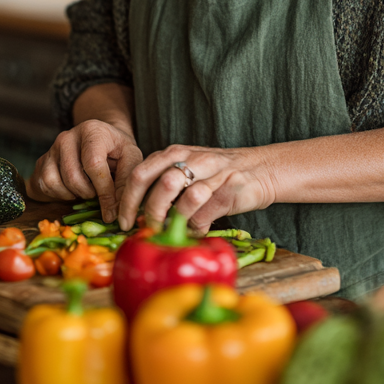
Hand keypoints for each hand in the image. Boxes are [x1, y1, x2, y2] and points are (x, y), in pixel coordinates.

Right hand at [28, 119, 142, 223]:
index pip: (94, 164)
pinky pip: (45, 185)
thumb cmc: (116, 152)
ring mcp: (52, 148)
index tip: (112, 211)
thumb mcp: (129, 159)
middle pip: (73, 176)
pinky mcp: (42, 161)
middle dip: (88, 193)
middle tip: (98, 193)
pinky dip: (60, 195)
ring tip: (86, 188)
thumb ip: (125, 182)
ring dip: (73, 194)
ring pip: (55, 182)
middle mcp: (68, 136)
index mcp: (92, 131)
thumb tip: (116, 213)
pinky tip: (73, 188)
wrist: (99, 142)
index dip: (104, 191)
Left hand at [117, 143, 278, 234]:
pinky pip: (204, 212)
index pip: (139, 173)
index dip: (127, 200)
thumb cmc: (216, 174)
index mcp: (174, 153)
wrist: (260, 168)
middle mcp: (190, 158)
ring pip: (180, 196)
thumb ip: (163, 183)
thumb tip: (137, 215)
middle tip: (144, 229)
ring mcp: (211, 173)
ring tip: (171, 230)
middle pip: (155, 183)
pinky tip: (197, 229)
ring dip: (171, 219)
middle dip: (145, 211)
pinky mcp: (229, 189)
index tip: (123, 221)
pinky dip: (196, 226)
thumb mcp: (187, 169)